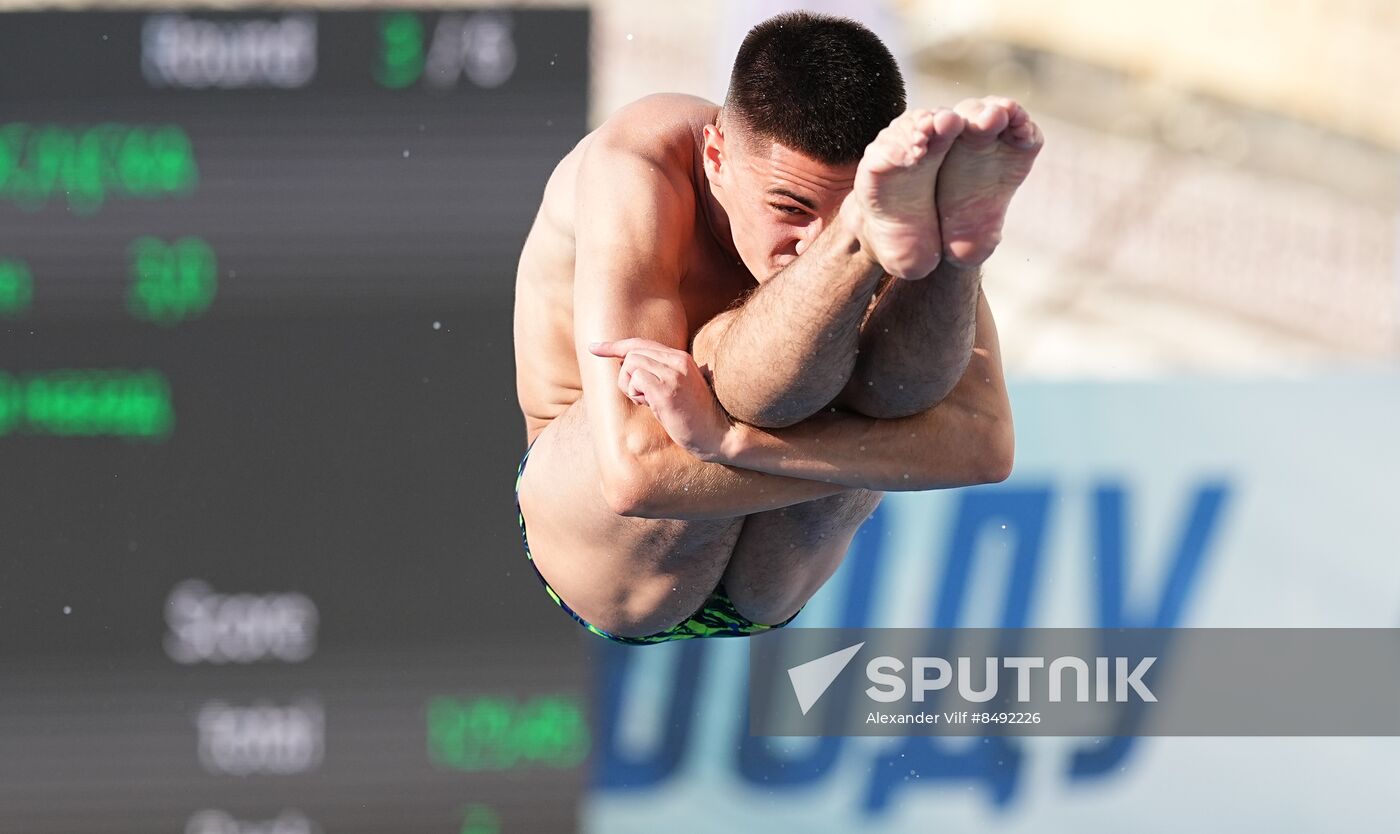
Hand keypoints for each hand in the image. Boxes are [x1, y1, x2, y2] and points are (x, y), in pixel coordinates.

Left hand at [589, 338, 733, 460]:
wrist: (718, 435)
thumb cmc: (694, 418)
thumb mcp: (677, 389)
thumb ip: (658, 374)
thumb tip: (628, 367)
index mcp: (680, 358)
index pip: (640, 343)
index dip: (614, 345)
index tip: (594, 347)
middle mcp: (677, 360)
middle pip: (631, 354)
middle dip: (626, 377)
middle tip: (643, 399)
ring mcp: (673, 374)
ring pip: (630, 364)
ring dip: (630, 387)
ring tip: (650, 403)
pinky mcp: (667, 390)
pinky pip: (635, 379)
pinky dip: (635, 393)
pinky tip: (652, 406)